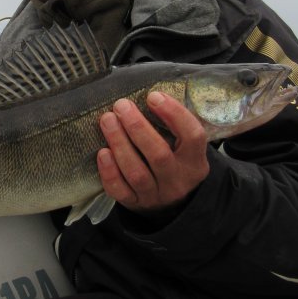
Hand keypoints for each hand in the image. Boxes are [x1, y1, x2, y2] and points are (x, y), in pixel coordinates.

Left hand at [97, 92, 209, 212]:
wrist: (171, 204)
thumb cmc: (174, 162)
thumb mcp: (185, 147)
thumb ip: (173, 126)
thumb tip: (149, 95)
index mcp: (195, 161)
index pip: (192, 136)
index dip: (174, 114)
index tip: (153, 96)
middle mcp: (178, 180)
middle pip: (158, 154)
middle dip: (137, 127)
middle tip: (121, 106)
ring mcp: (156, 194)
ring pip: (137, 172)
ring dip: (120, 144)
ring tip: (108, 120)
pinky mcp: (135, 203)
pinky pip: (120, 191)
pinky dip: (109, 172)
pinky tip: (102, 153)